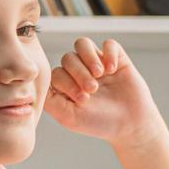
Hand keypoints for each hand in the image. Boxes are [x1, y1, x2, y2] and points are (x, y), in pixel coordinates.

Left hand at [45, 37, 160, 146]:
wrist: (131, 125)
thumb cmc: (99, 123)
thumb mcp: (69, 117)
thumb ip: (50, 102)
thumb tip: (36, 86)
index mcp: (65, 84)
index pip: (56, 72)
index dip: (66, 82)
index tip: (82, 100)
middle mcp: (79, 71)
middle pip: (68, 58)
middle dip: (79, 73)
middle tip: (92, 89)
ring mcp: (97, 63)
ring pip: (82, 44)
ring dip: (89, 58)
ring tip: (99, 74)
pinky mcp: (116, 58)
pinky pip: (108, 43)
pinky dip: (108, 53)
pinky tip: (112, 69)